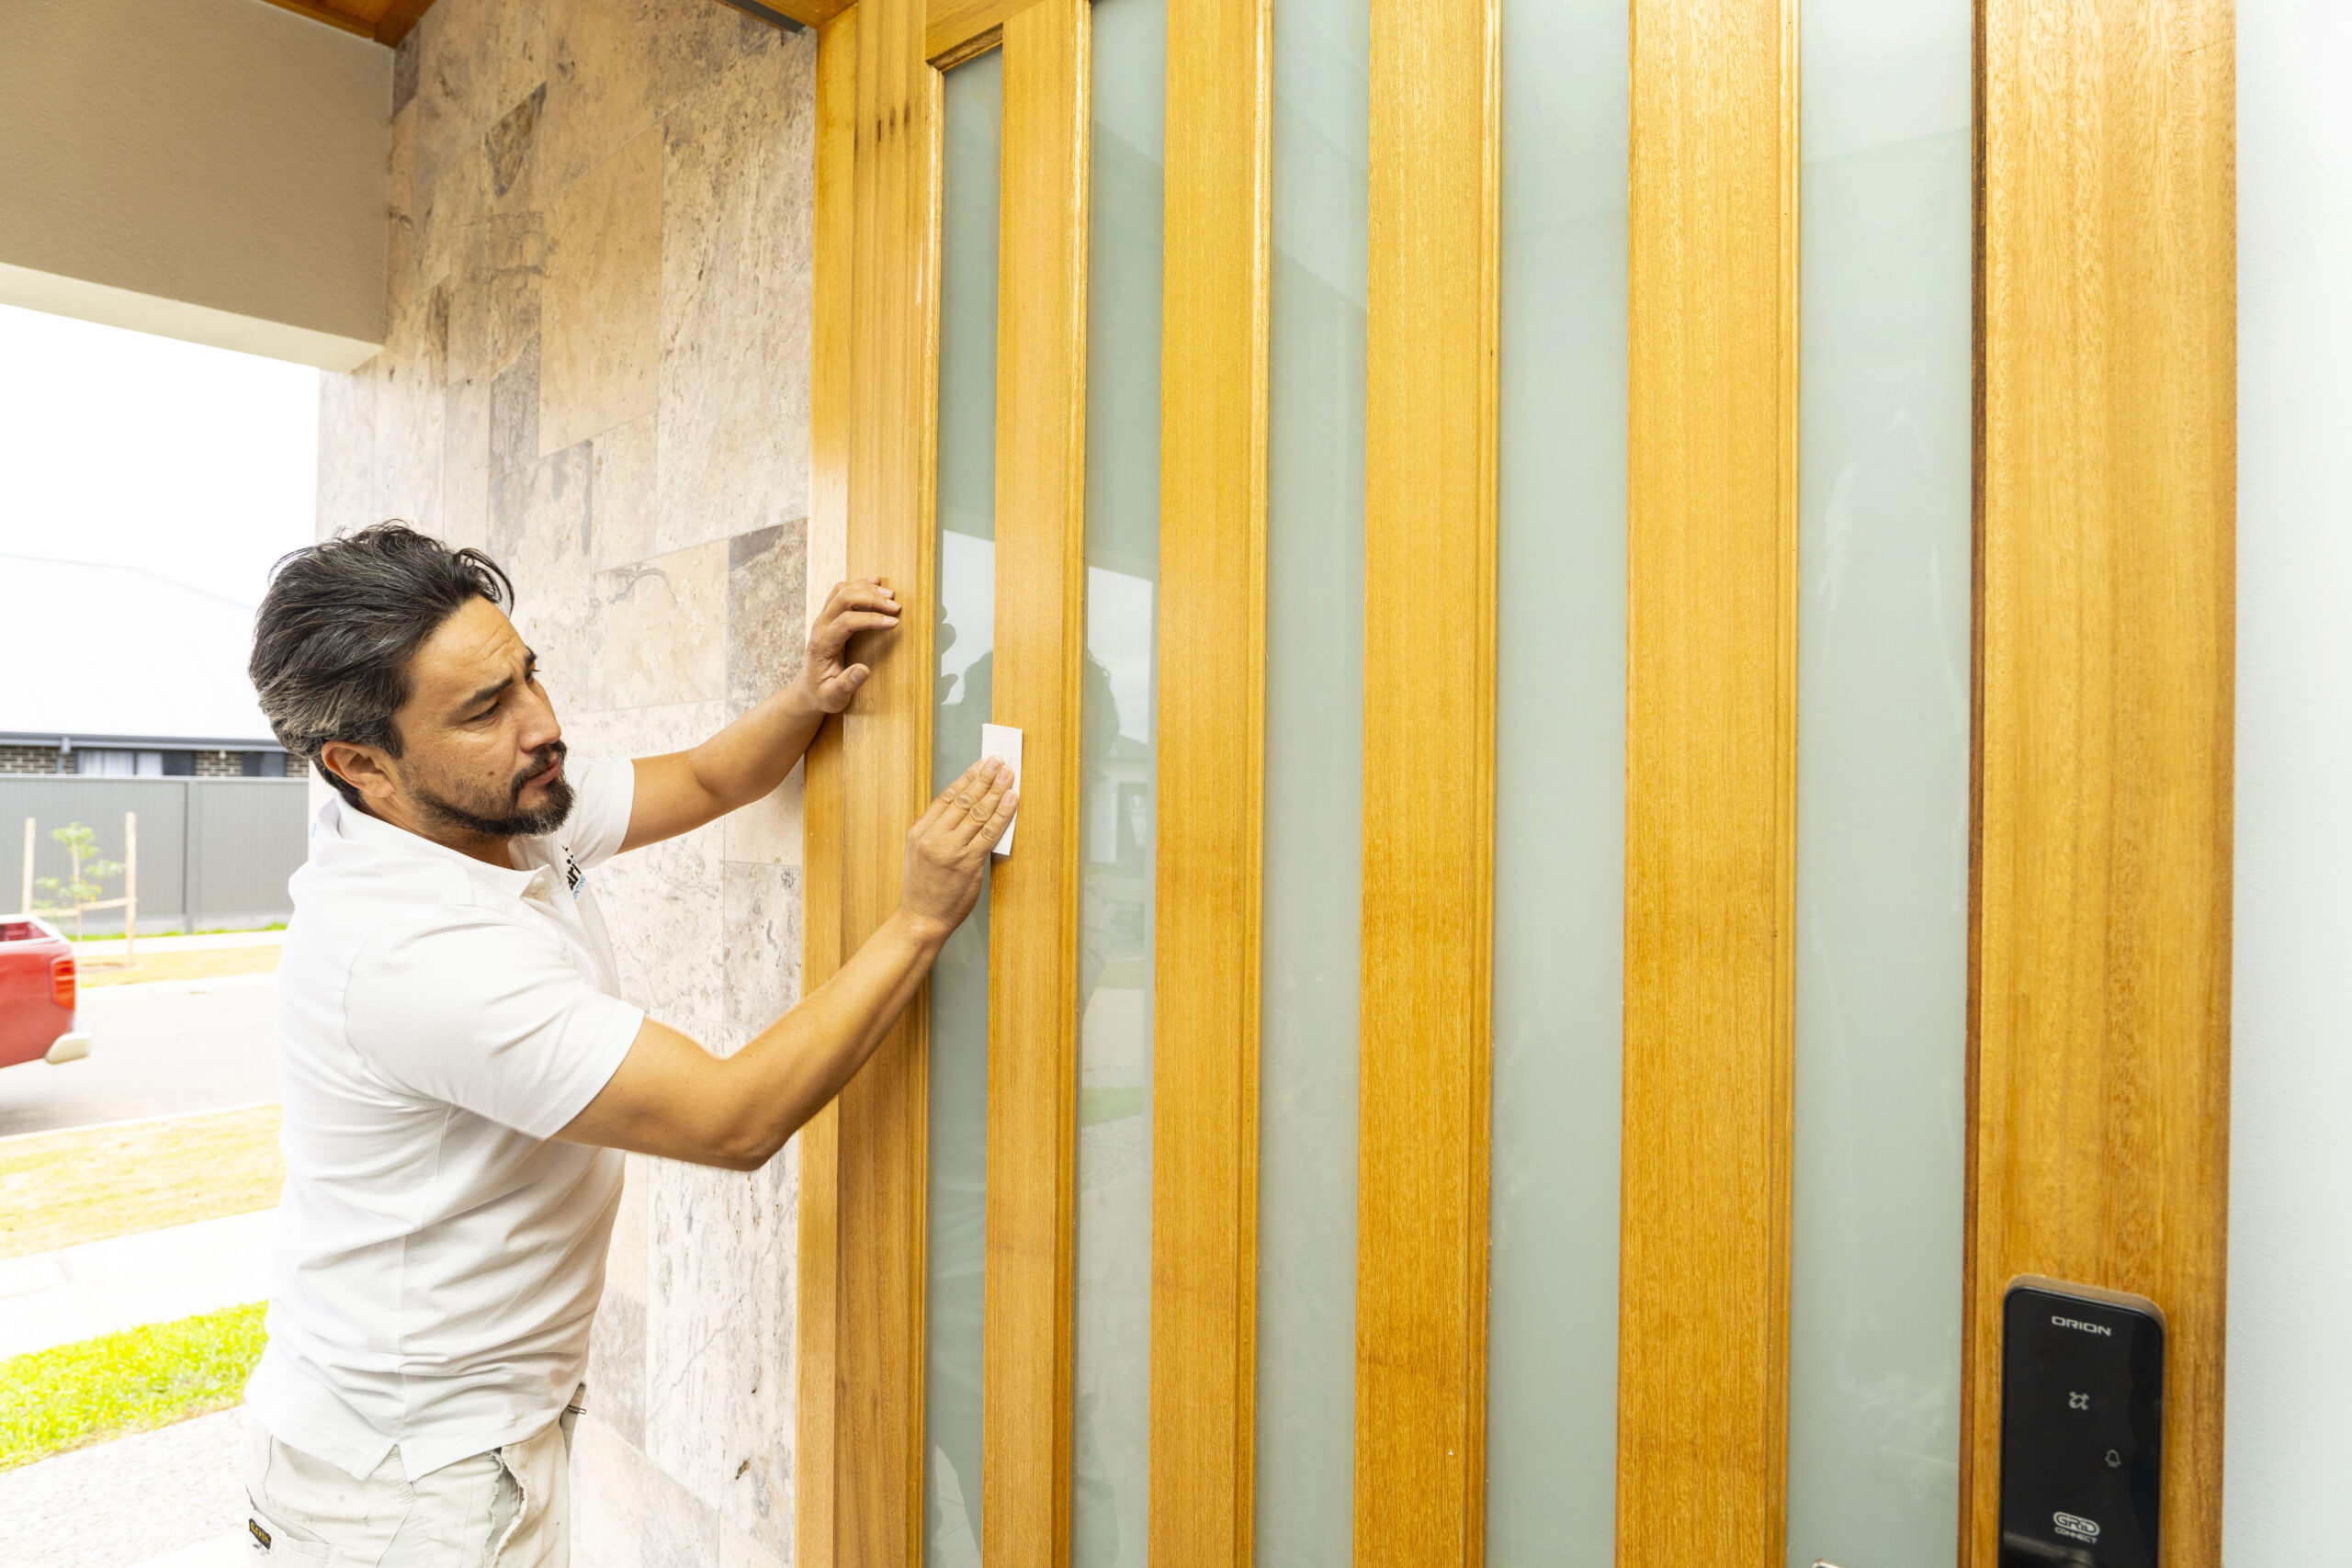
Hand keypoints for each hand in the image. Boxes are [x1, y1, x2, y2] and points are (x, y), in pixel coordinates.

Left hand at [795, 579, 901, 713]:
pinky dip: (859, 585)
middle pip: (844, 598)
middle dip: (872, 598)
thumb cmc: (823, 693)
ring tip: (890, 596)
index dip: (871, 619)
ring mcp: (823, 618)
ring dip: (867, 589)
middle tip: (896, 607)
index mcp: (822, 644)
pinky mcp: (829, 616)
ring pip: (842, 590)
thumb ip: (847, 685)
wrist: (809, 688)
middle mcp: (820, 626)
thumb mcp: (833, 697)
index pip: (847, 621)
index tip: (894, 623)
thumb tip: (864, 671)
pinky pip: (841, 592)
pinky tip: (875, 584)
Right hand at [899, 757, 1017, 942]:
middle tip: (998, 762)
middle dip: (983, 778)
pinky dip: (1002, 814)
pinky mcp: (968, 863)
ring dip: (996, 791)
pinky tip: (1011, 800)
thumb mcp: (919, 853)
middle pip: (963, 800)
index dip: (966, 778)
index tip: (980, 764)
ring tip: (1008, 775)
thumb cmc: (923, 888)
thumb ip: (937, 831)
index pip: (946, 797)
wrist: (921, 918)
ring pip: (978, 813)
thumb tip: (964, 808)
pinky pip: (989, 833)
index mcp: (919, 831)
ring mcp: (951, 850)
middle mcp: (934, 837)